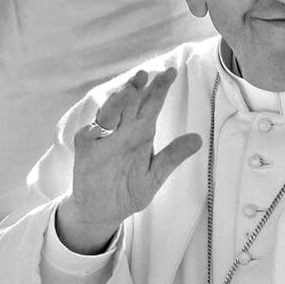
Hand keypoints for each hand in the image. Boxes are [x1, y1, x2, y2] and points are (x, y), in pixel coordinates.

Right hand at [57, 68, 202, 252]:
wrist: (104, 211)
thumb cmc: (130, 189)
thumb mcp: (156, 174)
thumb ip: (173, 156)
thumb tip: (198, 139)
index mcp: (142, 131)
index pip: (152, 104)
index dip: (160, 88)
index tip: (171, 72)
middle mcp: (123, 129)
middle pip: (132, 102)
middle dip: (138, 87)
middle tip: (146, 74)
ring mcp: (104, 136)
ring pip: (111, 112)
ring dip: (119, 100)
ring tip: (130, 89)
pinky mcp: (86, 148)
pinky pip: (91, 133)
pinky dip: (98, 126)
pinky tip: (106, 121)